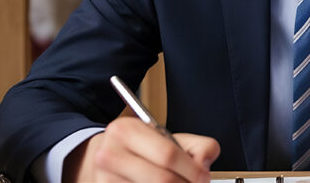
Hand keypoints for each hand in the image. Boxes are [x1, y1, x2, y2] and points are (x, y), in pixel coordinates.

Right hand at [65, 116, 220, 182]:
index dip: (191, 170)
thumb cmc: (139, 148)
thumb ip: (195, 145)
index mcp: (126, 131)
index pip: (167, 154)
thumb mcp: (164, 136)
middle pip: (161, 180)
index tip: (203, 176)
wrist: (104, 157)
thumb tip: (205, 162)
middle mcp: (109, 155)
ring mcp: (104, 179)